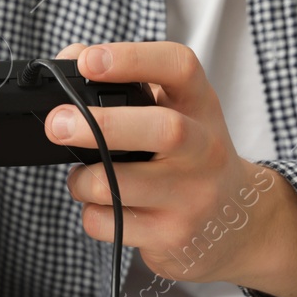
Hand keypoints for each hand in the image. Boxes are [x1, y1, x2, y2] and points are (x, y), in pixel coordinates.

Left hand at [46, 42, 296, 296]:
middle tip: (57, 124)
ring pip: (118, 185)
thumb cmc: (191, 156)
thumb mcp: (175, 111)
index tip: (89, 61)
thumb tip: (68, 59)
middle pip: (162, 129)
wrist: (239, 223)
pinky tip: (105, 208)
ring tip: (84, 177)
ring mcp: (192, 197)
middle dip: (101, 125)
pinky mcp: (173, 237)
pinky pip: (109, 224)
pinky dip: (92, 214)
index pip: (179, 68)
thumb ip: (126, 83)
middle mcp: (205, 148)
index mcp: (199, 105)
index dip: (133, 59)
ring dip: (82, 180)